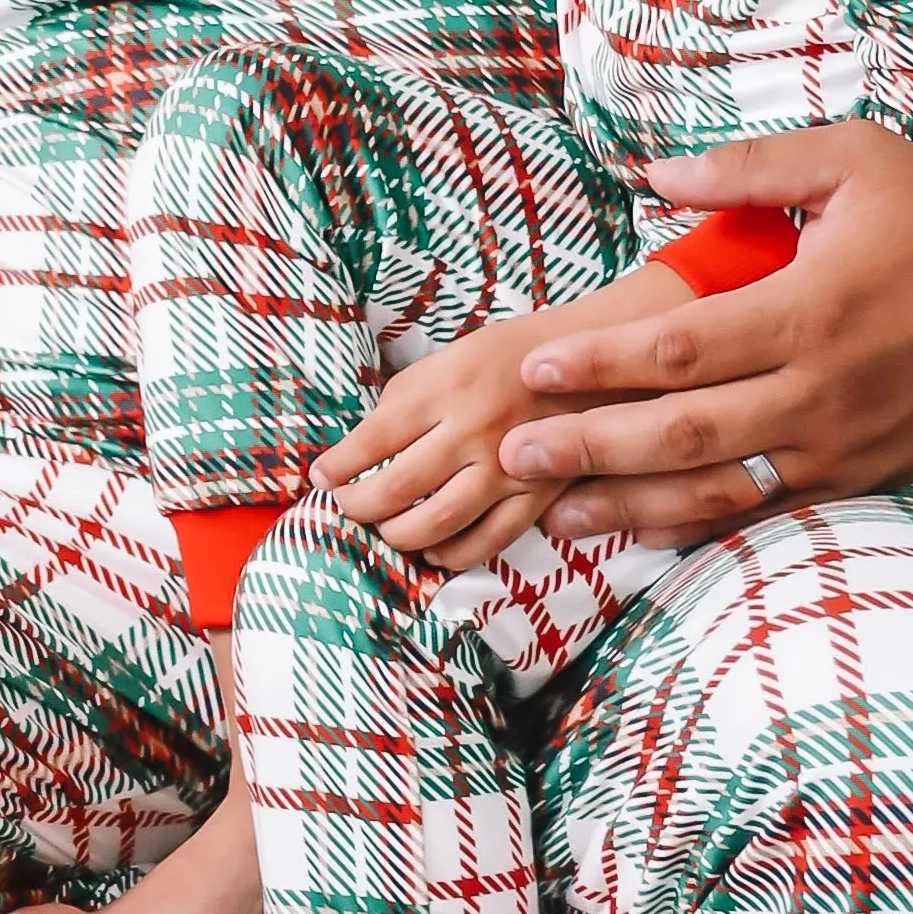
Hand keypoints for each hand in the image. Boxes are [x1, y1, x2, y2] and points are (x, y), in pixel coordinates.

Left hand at [310, 314, 566, 564]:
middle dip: (358, 506)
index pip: (370, 440)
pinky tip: (432, 550)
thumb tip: (358, 450)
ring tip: (385, 527)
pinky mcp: (536, 496)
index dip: (337, 466)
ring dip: (397, 535)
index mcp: (445, 387)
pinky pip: (485, 542)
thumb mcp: (446, 359)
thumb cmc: (506, 359)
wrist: (591, 360)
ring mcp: (507, 467)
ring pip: (434, 524)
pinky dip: (450, 554)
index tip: (321, 477)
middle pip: (394, 490)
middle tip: (347, 506)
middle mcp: (473, 430)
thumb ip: (403, 402)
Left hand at [492, 127, 912, 544]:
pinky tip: (640, 530)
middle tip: (512, 453)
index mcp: (814, 308)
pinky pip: (766, 509)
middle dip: (589, 447)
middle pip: (684, 432)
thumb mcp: (855, 160)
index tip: (536, 369)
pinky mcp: (862, 477)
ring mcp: (844, 445)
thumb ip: (749, 166)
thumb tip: (651, 172)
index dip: (601, 364)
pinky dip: (698, 526)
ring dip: (629, 505)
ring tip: (553, 517)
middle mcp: (824, 389)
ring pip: (719, 488)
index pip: (681, 348)